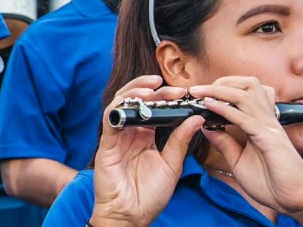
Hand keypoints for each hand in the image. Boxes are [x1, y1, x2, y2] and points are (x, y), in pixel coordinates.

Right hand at [90, 76, 202, 226]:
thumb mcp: (172, 165)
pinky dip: (120, 107)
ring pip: (121, 103)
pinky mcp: (106, 143)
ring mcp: (117, 136)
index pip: (153, 109)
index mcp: (145, 137)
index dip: (165, 98)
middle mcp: (130, 133)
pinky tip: (134, 103)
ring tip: (153, 89)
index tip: (183, 94)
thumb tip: (196, 118)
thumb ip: (180, 141)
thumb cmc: (149, 195)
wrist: (131, 216)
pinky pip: (110, 119)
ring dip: (135, 92)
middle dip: (153, 91)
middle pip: (137, 100)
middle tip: (173, 89)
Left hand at [191, 77, 302, 216]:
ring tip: (199, 93)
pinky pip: (246, 118)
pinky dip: (225, 109)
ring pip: (246, 95)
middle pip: (248, 84)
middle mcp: (266, 121)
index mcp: (260, 123)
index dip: (220, 88)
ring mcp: (269, 128)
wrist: (297, 201)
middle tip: (198, 90)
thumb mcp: (239, 161)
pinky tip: (209, 106)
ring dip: (219, 90)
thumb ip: (224, 143)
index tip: (198, 94)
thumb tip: (206, 127)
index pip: (243, 93)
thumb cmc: (272, 183)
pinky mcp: (270, 139)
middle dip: (221, 82)